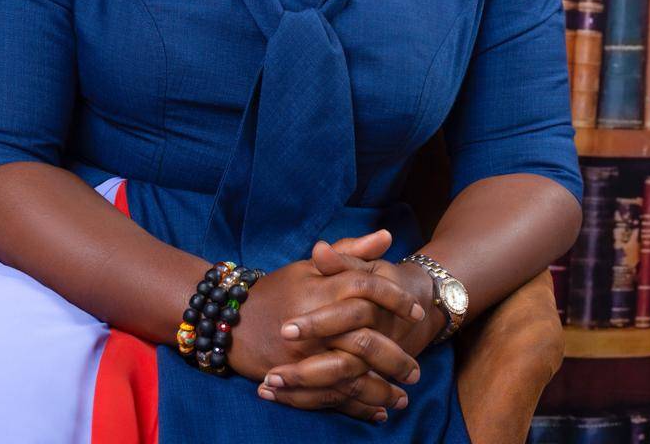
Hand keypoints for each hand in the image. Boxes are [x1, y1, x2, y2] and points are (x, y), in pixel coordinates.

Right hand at [227, 230, 426, 401]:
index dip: (394, 298)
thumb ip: (350, 252)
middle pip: (365, 340)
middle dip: (395, 358)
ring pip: (352, 375)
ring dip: (381, 391)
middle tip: (417, 372)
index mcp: (322, 288)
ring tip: (403, 398)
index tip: (416, 312)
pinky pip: (332, 397)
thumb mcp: (310, 266)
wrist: (233, 320)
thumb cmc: (277, 289)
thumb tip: (386, 236)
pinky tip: (377, 413)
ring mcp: (305, 353)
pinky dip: (357, 408)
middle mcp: (316, 322)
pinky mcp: (296, 377)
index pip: (367, 288)